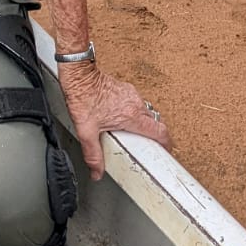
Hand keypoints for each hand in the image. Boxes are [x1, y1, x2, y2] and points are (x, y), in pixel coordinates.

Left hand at [56, 62, 172, 181]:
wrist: (79, 74)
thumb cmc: (83, 97)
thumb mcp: (86, 132)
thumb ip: (93, 155)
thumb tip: (97, 172)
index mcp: (131, 116)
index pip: (159, 131)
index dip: (166, 143)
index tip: (166, 150)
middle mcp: (135, 104)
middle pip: (155, 123)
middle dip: (154, 135)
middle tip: (147, 146)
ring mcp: (132, 94)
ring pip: (146, 112)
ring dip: (143, 123)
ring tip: (132, 133)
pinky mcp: (125, 88)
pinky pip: (137, 104)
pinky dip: (134, 113)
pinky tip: (121, 117)